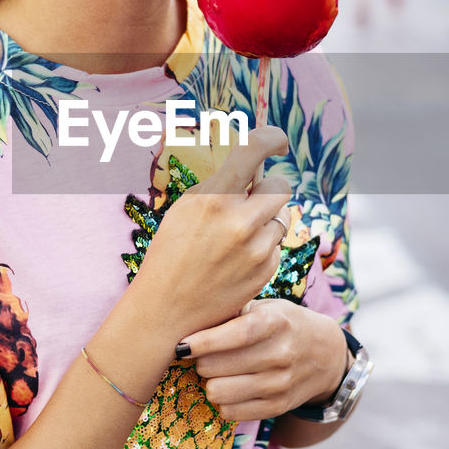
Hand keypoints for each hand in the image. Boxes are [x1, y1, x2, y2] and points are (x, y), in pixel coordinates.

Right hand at [131, 127, 290, 343]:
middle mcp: (240, 222)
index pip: (254, 149)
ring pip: (281, 216)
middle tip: (253, 196)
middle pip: (280, 185)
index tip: (277, 141)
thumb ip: (218, 187)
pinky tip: (237, 259)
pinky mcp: (266, 270)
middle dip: (268, 187)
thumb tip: (249, 168)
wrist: (166, 311)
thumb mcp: (185, 210)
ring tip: (237, 235)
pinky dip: (263, 245)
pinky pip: (276, 244)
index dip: (272, 138)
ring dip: (265, 218)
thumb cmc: (169, 254)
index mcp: (213, 199)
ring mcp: (257, 249)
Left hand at [184, 298, 348, 420]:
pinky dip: (222, 400)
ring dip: (209, 382)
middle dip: (201, 361)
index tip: (181, 344)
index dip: (204, 342)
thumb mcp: (266, 307)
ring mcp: (279, 385)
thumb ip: (234, 310)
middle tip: (201, 355)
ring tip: (215, 371)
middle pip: (216, 367)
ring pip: (218, 392)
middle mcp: (280, 355)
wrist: (325, 354)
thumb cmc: (283, 324)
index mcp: (276, 323)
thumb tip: (192, 319)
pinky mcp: (276, 407)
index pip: (235, 335)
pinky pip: (229, 412)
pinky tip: (228, 386)